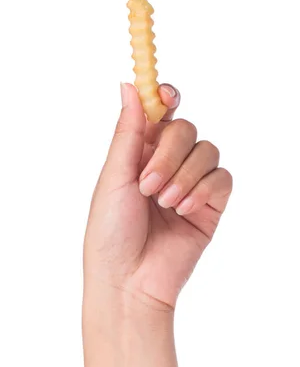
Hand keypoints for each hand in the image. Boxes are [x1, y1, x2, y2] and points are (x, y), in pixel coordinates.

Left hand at [84, 83, 231, 310]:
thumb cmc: (110, 232)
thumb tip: (129, 86)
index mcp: (139, 154)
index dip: (166, 97)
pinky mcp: (210, 207)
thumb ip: (129, 132)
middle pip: (186, 129)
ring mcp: (191, 185)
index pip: (161, 114)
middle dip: (169, 153)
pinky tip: (183, 209)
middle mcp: (167, 166)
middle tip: (147, 184)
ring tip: (164, 203)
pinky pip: (222, 179)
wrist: (128, 281)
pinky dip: (203, 189)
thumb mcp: (114, 177)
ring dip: (184, 174)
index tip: (165, 95)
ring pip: (207, 151)